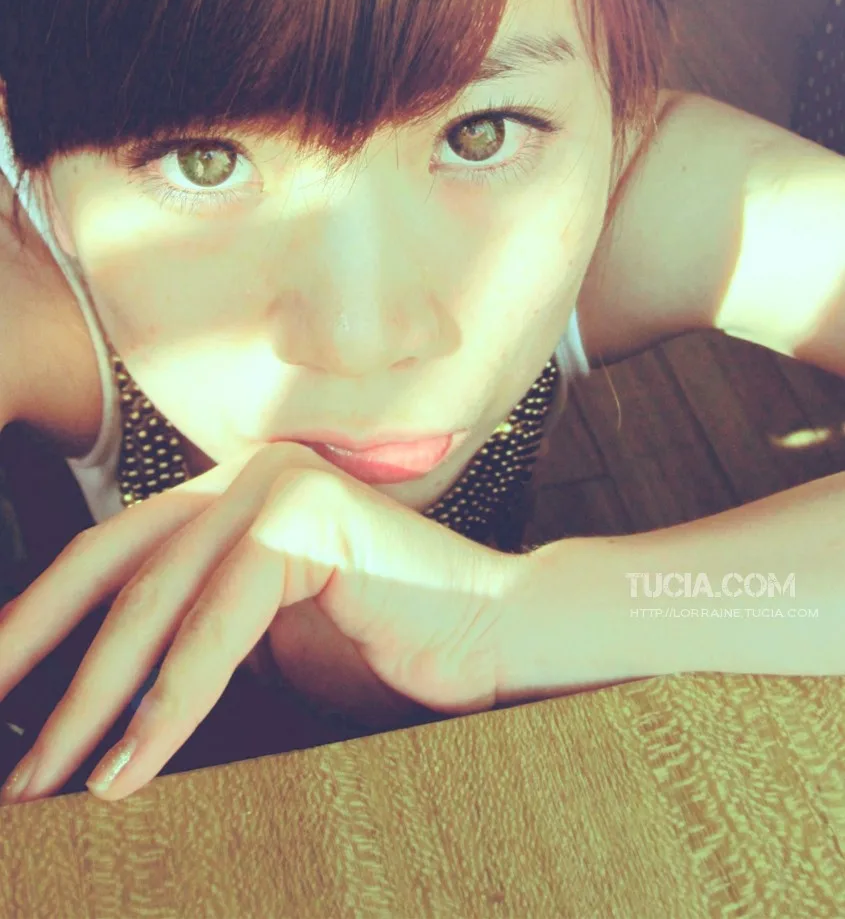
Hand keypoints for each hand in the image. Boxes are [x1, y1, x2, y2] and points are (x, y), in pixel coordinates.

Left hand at [0, 442, 522, 803]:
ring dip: (91, 702)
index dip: (38, 622)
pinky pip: (216, 622)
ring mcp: (273, 485)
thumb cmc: (383, 653)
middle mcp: (242, 473)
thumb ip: (188, 647)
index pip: (110, 555)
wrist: (494, 644)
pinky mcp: (304, 517)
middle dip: (33, 651)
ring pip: (154, 600)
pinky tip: (128, 768)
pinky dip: (166, 705)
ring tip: (48, 784)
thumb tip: (91, 710)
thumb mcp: (258, 649)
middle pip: (110, 566)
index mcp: (226, 495)